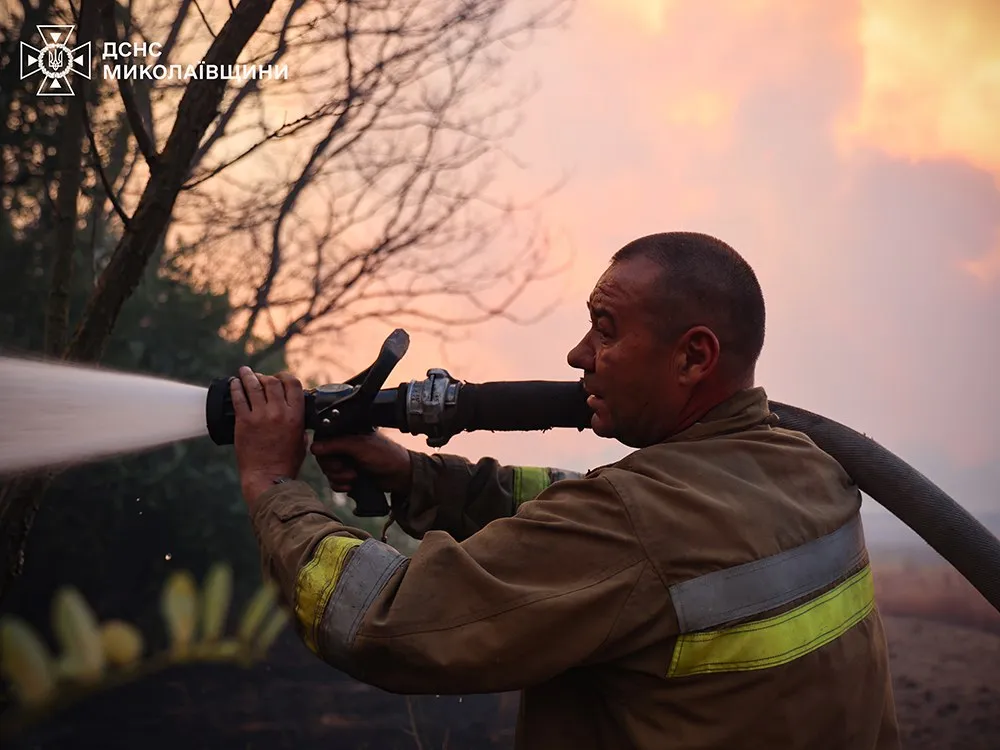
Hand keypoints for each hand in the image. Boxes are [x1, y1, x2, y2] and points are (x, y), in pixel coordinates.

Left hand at [231, 367, 306, 507]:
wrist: (268, 477)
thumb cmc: (286, 463)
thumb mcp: (301, 442)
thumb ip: (299, 426)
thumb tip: (296, 417)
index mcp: (295, 416)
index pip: (292, 384)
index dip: (285, 377)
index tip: (279, 378)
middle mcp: (278, 412)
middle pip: (272, 382)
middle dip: (265, 377)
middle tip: (260, 378)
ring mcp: (260, 416)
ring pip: (253, 386)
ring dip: (248, 375)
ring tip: (244, 371)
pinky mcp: (244, 422)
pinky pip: (238, 398)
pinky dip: (235, 388)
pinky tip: (234, 383)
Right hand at [311, 431, 412, 495]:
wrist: (401, 476)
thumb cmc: (385, 456)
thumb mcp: (360, 447)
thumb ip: (336, 445)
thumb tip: (314, 447)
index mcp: (347, 433)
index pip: (323, 440)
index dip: (324, 452)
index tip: (333, 458)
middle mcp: (345, 446)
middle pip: (323, 458)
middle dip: (333, 467)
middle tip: (346, 469)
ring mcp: (347, 461)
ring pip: (328, 471)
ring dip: (338, 477)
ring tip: (354, 477)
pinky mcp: (349, 475)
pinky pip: (334, 482)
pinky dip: (340, 485)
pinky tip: (352, 486)